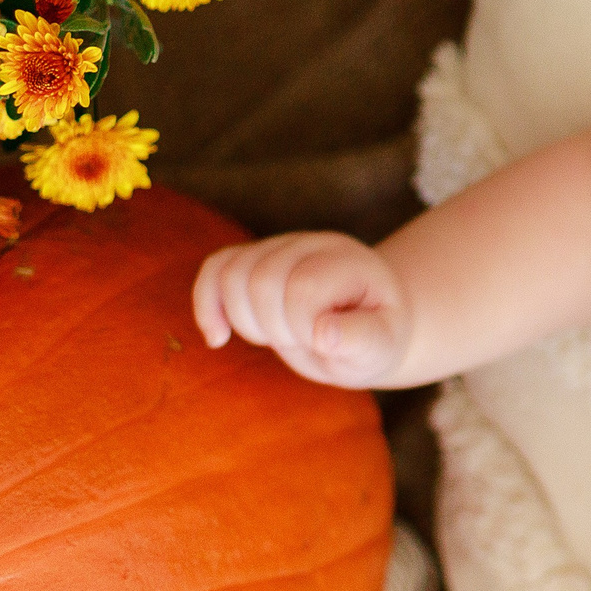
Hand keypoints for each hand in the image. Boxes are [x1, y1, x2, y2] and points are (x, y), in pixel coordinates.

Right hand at [192, 232, 411, 388]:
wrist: (370, 321)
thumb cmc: (376, 337)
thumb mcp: (383, 347)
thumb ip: (363, 340)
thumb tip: (323, 333)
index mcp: (348, 262)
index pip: (303, 288)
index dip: (302, 328)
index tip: (324, 343)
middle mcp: (312, 244)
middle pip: (260, 279)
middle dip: (274, 327)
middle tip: (303, 342)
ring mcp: (280, 247)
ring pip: (230, 272)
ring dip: (244, 320)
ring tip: (278, 337)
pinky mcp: (255, 260)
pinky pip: (215, 269)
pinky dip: (207, 305)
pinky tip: (219, 339)